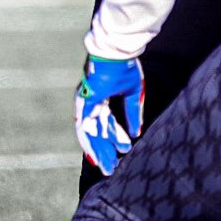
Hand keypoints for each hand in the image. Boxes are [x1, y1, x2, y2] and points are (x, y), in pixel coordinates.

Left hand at [75, 55, 144, 176]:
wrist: (116, 52)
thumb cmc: (125, 66)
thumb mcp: (133, 92)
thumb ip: (133, 112)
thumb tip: (137, 133)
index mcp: (104, 97)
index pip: (108, 122)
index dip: (115, 137)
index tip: (124, 150)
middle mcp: (93, 102)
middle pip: (98, 131)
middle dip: (106, 150)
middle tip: (113, 168)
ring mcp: (86, 103)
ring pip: (91, 133)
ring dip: (99, 151)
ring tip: (108, 167)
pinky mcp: (83, 104)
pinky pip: (84, 128)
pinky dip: (90, 143)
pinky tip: (95, 156)